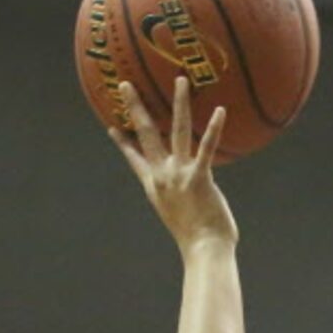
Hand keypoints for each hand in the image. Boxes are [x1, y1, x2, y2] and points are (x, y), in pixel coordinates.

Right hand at [110, 76, 239, 251]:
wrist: (203, 251)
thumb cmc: (198, 240)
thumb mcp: (181, 216)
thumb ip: (182, 201)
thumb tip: (191, 200)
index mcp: (154, 185)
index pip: (134, 159)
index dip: (122, 142)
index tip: (112, 126)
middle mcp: (162, 176)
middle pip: (145, 133)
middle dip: (134, 107)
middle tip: (125, 84)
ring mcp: (179, 175)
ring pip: (176, 131)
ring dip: (179, 103)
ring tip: (180, 80)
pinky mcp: (199, 178)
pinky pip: (206, 148)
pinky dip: (213, 129)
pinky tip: (220, 111)